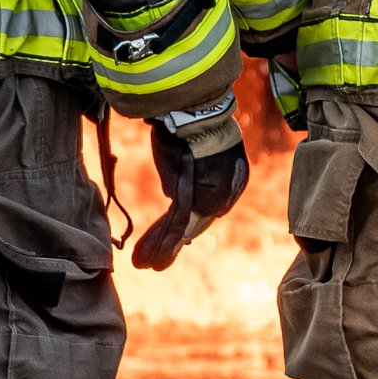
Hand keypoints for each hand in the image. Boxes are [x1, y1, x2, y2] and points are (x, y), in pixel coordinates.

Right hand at [131, 97, 248, 270]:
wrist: (193, 113)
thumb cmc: (191, 125)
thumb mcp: (192, 151)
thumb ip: (186, 176)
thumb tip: (171, 193)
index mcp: (233, 181)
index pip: (207, 210)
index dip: (188, 228)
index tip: (178, 240)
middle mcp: (225, 194)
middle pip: (196, 224)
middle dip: (172, 244)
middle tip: (157, 262)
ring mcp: (208, 198)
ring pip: (182, 230)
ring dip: (161, 249)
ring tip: (145, 264)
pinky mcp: (190, 198)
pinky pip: (174, 227)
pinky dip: (158, 243)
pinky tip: (146, 259)